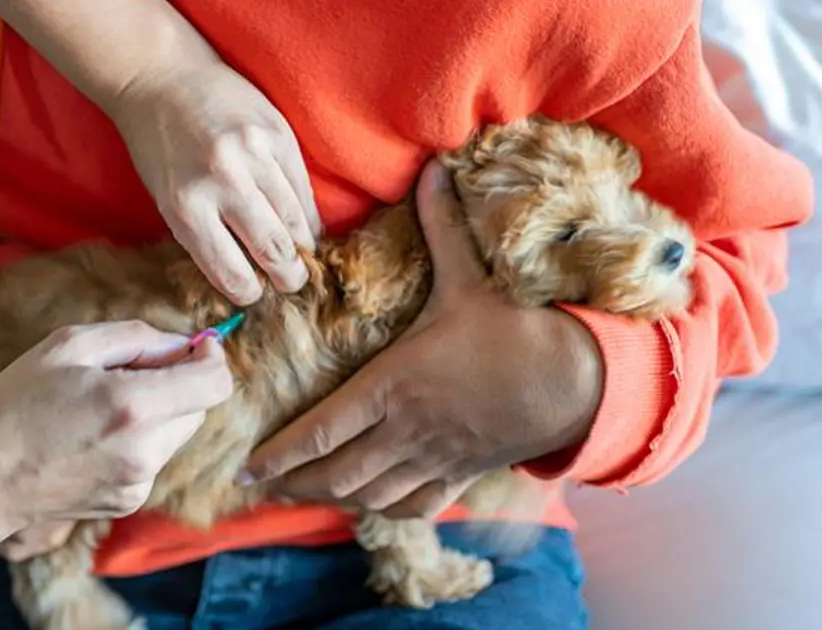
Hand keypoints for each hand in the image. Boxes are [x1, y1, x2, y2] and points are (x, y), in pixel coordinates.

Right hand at [0, 321, 233, 539]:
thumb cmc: (13, 404)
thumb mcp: (68, 346)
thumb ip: (138, 337)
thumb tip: (182, 343)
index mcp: (133, 406)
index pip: (216, 383)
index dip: (211, 358)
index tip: (193, 347)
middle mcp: (146, 451)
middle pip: (200, 407)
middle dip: (178, 383)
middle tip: (127, 373)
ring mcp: (139, 482)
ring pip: (178, 433)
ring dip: (158, 412)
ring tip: (101, 406)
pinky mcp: (129, 502)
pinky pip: (154, 458)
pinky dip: (138, 440)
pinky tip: (92, 437)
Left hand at [109, 61, 320, 304]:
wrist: (163, 77)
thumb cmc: (160, 148)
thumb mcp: (167, 200)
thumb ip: (205, 237)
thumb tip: (249, 277)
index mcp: (186, 208)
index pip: (234, 274)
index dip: (250, 292)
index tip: (256, 292)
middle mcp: (224, 183)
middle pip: (274, 251)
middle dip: (288, 276)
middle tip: (291, 283)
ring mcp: (256, 156)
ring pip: (297, 222)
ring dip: (302, 246)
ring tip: (300, 257)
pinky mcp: (279, 134)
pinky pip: (303, 189)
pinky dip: (305, 212)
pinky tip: (301, 223)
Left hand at [241, 160, 602, 518]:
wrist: (577, 382)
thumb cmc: (517, 330)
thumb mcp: (469, 278)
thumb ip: (439, 227)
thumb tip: (429, 169)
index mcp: (394, 385)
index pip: (320, 430)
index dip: (278, 454)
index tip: (244, 468)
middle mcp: (405, 430)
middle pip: (335, 474)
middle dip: (293, 483)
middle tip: (262, 485)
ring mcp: (432, 458)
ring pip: (368, 495)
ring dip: (330, 499)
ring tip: (300, 496)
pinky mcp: (459, 474)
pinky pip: (411, 506)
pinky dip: (384, 509)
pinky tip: (370, 504)